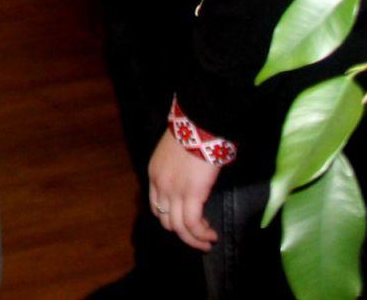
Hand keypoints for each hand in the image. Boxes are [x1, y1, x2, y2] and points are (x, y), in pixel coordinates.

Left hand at [148, 129, 221, 252]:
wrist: (198, 124)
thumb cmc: (191, 134)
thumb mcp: (174, 154)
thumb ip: (177, 170)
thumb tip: (190, 181)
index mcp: (155, 175)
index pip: (156, 206)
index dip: (170, 219)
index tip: (185, 223)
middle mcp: (160, 186)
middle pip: (165, 220)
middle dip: (182, 232)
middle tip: (198, 236)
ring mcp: (174, 191)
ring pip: (178, 227)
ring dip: (194, 239)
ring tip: (207, 241)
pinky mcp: (191, 194)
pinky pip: (192, 224)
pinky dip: (201, 234)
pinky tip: (211, 235)